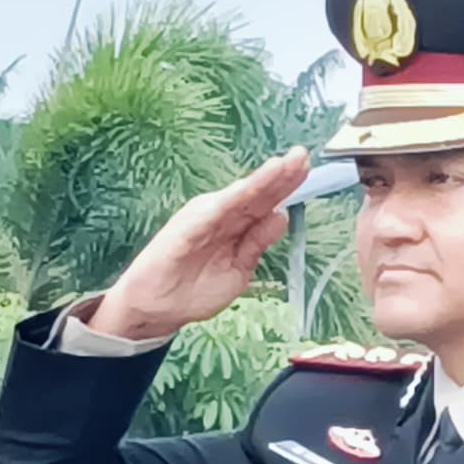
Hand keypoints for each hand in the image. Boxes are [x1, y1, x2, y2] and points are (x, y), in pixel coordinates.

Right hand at [86, 151, 313, 342]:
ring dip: (259, 182)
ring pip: (237, 198)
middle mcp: (220, 215)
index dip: (285, 184)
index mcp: (233, 223)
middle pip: (255, 194)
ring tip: (282, 166)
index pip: (264, 201)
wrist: (157, 308)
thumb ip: (257, 242)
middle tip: (301, 155)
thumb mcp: (239, 267)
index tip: (306, 167)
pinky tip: (246, 190)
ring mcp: (203, 220)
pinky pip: (211, 215)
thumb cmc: (194, 288)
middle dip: (279, 176)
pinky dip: (229, 202)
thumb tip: (282, 216)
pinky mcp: (186, 230)